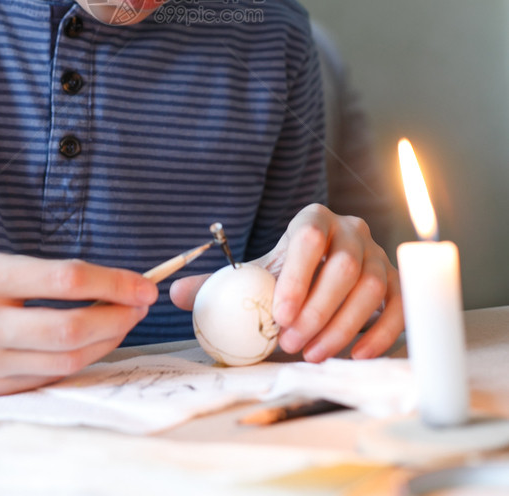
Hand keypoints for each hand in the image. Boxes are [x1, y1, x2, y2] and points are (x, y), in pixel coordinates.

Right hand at [0, 252, 157, 397]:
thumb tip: (107, 284)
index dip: (113, 282)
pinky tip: (93, 344)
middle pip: (71, 329)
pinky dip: (77, 362)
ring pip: (64, 361)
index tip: (143, 282)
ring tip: (124, 321)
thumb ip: (41, 274)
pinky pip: (45, 379)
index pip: (64, 280)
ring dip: (107, 341)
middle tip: (141, 303)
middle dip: (119, 316)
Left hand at [170, 204, 402, 361]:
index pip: (309, 237)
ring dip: (344, 326)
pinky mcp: (399, 283)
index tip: (279, 316)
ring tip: (314, 355)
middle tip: (292, 344)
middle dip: (317, 310)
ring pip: (372, 287)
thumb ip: (217, 284)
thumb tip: (174, 293)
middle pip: (343, 265)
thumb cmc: (286, 279)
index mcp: (313, 219)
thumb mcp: (255, 275)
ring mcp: (379, 255)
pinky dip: (383, 333)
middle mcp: (352, 230)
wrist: (323, 281)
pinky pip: (401, 306)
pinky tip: (358, 355)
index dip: (296, 276)